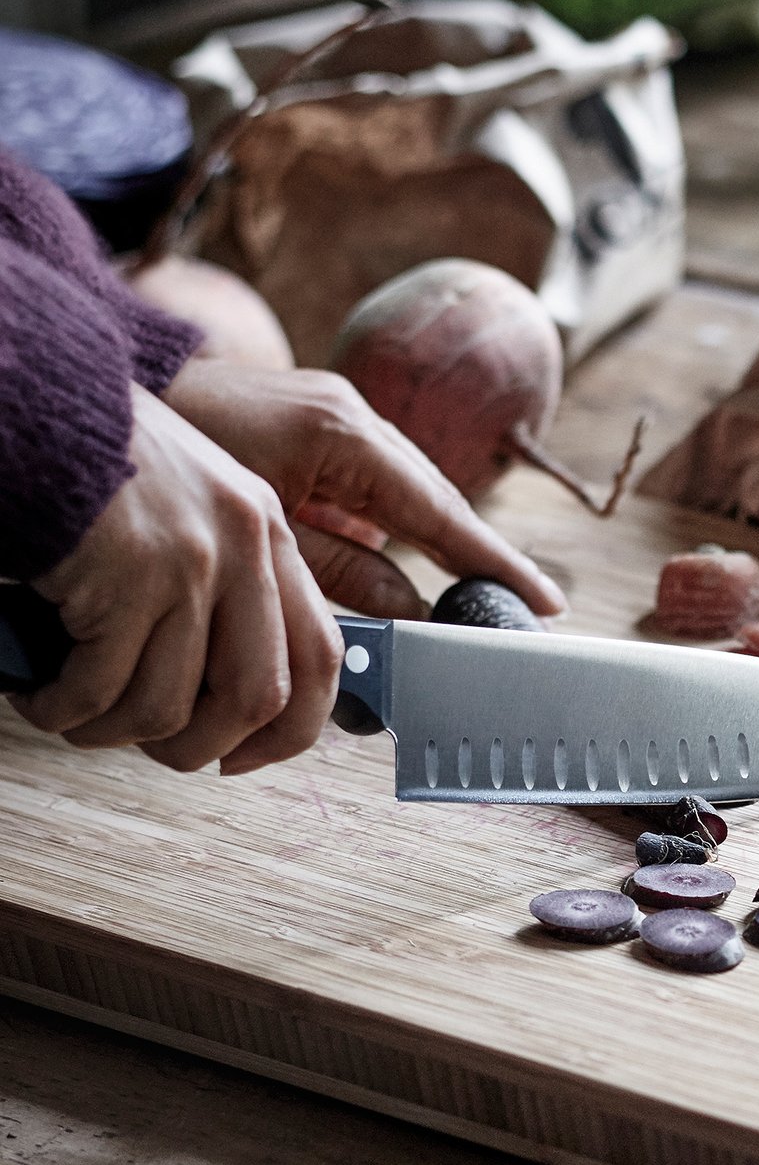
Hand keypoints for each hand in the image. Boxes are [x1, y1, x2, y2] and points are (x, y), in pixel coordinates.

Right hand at [12, 385, 343, 775]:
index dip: (294, 728)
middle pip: (259, 698)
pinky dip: (63, 710)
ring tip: (74, 712)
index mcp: (269, 533)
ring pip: (168, 707)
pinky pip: (99, 689)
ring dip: (113, 732)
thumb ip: (230, 587)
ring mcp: (187, 560)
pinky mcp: (125, 576)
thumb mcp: (192, 513)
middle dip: (201, 749)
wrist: (30, 408)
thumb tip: (240, 701)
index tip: (249, 755)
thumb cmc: (96, 473)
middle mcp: (243, 545)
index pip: (321, 654)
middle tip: (156, 750)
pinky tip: (40, 694)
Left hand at [164, 359, 566, 618]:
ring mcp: (340, 424)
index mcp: (346, 436)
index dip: (494, 563)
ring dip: (424, 555)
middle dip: (471, 563)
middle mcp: (355, 421)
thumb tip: (412, 616)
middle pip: (433, 508)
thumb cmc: (181, 455)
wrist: (121, 394)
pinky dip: (384, 538)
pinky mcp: (322, 435)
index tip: (542, 601)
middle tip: (520, 611)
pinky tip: (397, 578)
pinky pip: (372, 496)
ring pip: (404, 505)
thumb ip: (342, 573)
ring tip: (469, 607)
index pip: (440, 511)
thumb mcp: (266, 531)